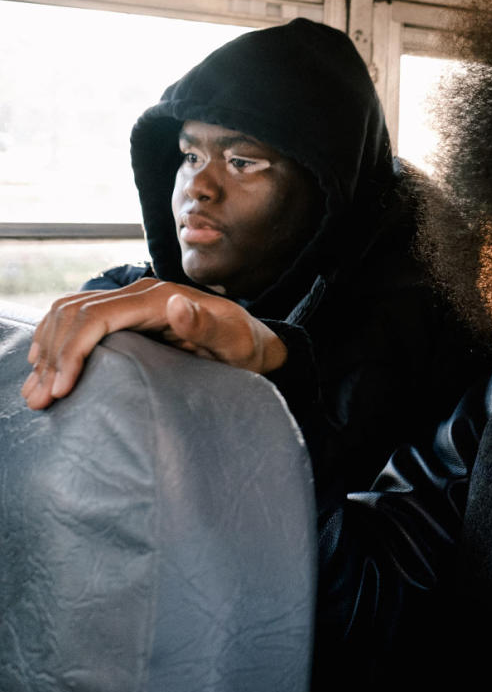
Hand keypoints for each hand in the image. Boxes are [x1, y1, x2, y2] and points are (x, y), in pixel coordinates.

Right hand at [21, 278, 286, 409]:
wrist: (255, 342)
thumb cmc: (247, 347)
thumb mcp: (235, 342)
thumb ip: (207, 327)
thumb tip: (176, 305)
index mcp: (160, 298)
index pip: (97, 315)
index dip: (73, 350)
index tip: (63, 389)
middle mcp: (140, 293)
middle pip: (75, 313)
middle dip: (52, 354)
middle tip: (40, 398)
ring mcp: (131, 301)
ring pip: (69, 313)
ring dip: (47, 348)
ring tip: (36, 389)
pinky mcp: (127, 314)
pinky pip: (79, 318)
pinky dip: (56, 340)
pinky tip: (45, 367)